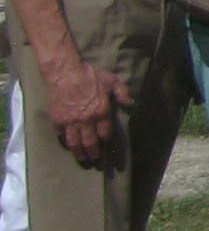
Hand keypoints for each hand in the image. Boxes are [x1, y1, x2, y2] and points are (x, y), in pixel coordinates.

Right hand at [38, 51, 128, 167]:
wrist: (64, 72)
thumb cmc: (90, 75)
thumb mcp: (111, 81)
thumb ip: (122, 93)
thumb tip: (130, 103)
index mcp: (101, 112)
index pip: (105, 133)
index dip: (106, 140)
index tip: (106, 144)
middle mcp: (87, 120)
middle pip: (90, 143)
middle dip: (93, 153)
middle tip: (94, 158)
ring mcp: (70, 122)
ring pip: (75, 143)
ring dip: (79, 153)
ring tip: (82, 158)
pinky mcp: (57, 121)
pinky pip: (62, 136)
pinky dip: (66, 142)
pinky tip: (69, 145)